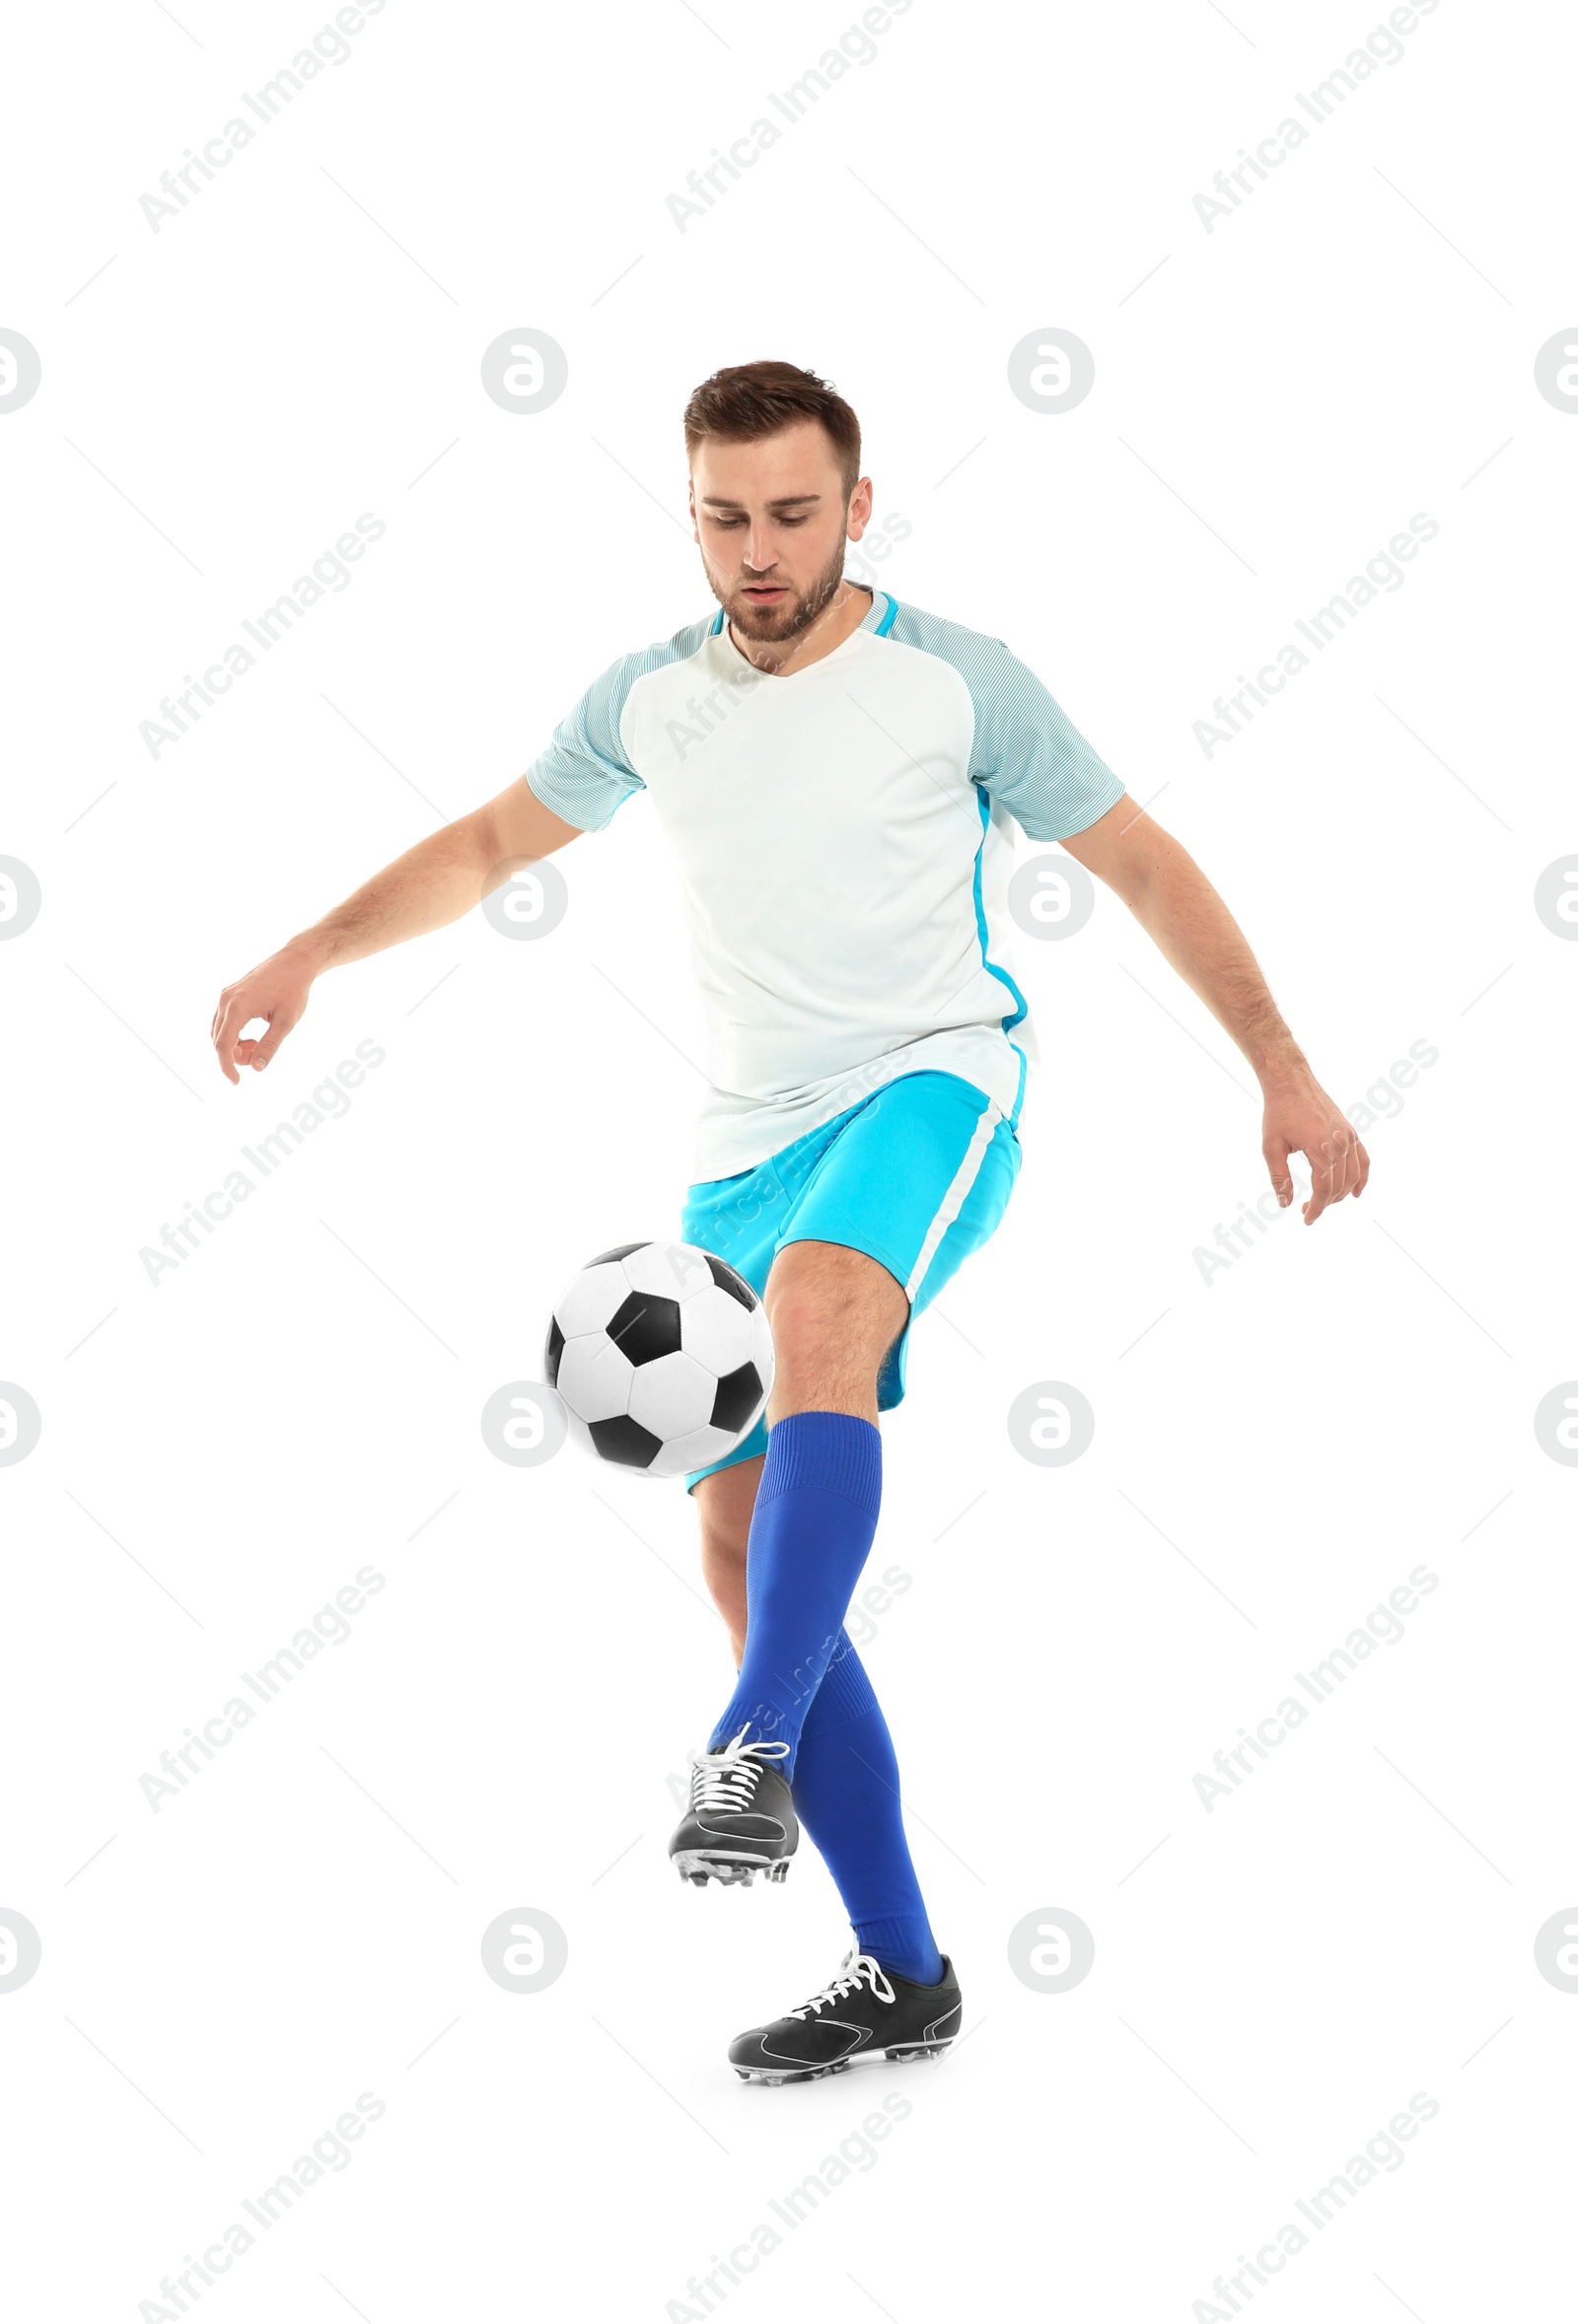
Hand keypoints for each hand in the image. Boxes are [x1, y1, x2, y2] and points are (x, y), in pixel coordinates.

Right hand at [210, 943, 317, 1084]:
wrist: (295, 961)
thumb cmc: (294, 989)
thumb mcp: (287, 1021)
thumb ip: (270, 1045)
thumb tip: (257, 1068)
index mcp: (238, 1006)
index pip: (223, 1045)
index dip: (227, 1067)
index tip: (236, 1082)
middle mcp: (226, 1000)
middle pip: (219, 1040)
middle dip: (235, 1055)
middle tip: (259, 1055)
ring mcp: (226, 995)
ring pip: (219, 1032)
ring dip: (234, 1045)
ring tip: (258, 1043)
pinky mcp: (230, 994)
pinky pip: (223, 1022)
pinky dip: (234, 1034)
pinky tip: (253, 1035)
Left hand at [1261, 1070, 1369, 1224]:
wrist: (1291, 1083)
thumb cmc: (1278, 1113)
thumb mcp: (1271, 1147)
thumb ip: (1279, 1177)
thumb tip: (1285, 1204)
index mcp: (1320, 1147)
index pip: (1324, 1189)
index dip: (1317, 1208)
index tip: (1306, 1219)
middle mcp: (1340, 1143)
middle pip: (1340, 1186)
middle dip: (1325, 1203)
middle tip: (1306, 1210)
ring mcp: (1349, 1137)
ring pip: (1353, 1176)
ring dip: (1340, 1194)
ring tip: (1323, 1202)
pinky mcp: (1351, 1132)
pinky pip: (1363, 1160)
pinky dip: (1362, 1178)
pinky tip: (1355, 1192)